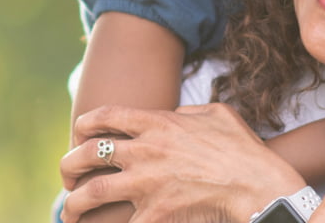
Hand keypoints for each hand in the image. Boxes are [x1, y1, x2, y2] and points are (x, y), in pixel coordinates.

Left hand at [60, 104, 305, 222]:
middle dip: (68, 166)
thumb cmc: (243, 150)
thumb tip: (174, 114)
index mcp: (156, 123)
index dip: (85, 124)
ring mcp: (146, 184)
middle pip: (86, 155)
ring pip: (91, 194)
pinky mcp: (155, 213)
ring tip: (69, 213)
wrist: (258, 186)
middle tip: (67, 177)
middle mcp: (144, 151)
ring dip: (73, 205)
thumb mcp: (217, 114)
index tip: (78, 134)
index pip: (104, 116)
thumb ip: (187, 111)